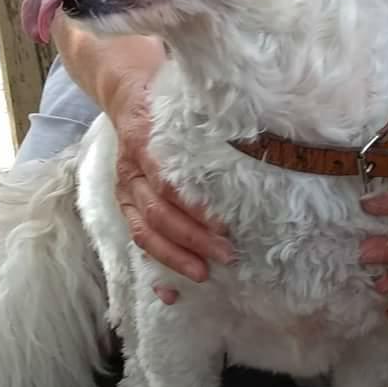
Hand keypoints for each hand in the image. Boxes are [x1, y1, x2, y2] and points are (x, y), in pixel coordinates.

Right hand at [105, 72, 233, 296]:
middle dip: (193, 239)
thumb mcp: (187, 103)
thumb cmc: (168, 103)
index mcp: (146, 144)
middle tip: (227, 255)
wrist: (129, 94)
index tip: (225, 225)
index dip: (195, 208)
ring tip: (204, 275)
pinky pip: (138, 241)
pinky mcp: (128, 207)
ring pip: (144, 232)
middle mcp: (132, 172)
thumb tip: (261, 130)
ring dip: (175, 258)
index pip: (168, 184)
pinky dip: (154, 267)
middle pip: (159, 214)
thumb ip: (211, 121)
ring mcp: (126, 192)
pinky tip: (170, 292)